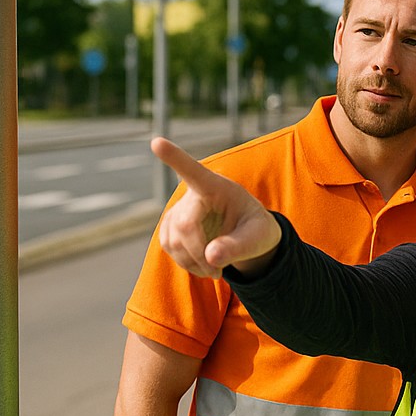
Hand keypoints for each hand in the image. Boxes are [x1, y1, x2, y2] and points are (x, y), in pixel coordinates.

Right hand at [151, 137, 281, 278]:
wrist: (246, 236)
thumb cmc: (256, 229)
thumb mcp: (258, 237)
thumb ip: (239, 245)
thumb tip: (211, 257)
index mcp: (217, 186)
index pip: (193, 170)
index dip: (174, 157)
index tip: (157, 142)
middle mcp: (192, 194)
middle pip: (185, 226)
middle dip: (199, 254)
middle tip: (218, 273)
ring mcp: (177, 210)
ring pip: (173, 241)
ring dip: (193, 262)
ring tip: (216, 269)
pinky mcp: (169, 227)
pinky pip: (169, 248)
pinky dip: (186, 263)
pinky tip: (203, 265)